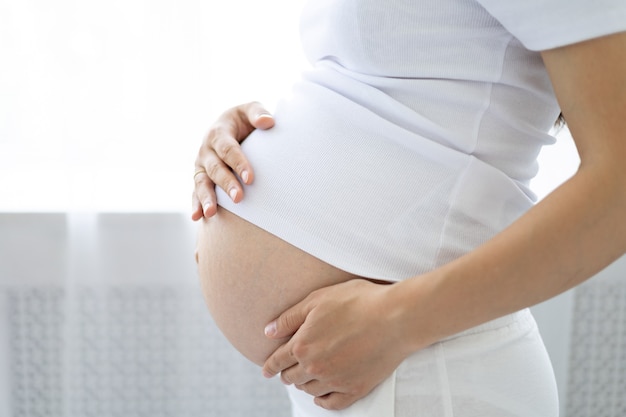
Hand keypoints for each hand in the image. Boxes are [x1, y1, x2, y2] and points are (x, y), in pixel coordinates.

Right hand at [192, 102, 274, 219]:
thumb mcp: (249, 110)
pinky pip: (195, 192)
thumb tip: (269, 122)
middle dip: (226, 184)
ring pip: (201, 183)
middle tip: (239, 198)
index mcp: (218, 133)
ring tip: (211, 213)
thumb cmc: (243, 120)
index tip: (251, 178)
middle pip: (215, 169)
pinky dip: (195, 204)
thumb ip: (258, 113)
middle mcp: (206, 150)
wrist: (228, 127)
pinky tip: (197, 217)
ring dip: (206, 198)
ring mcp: (201, 165)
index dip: (239, 163)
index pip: (228, 150)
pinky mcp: (200, 177)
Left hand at [262, 279, 411, 410]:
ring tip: (306, 377)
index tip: (266, 370)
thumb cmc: (358, 301)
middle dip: (286, 373)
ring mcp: (335, 380)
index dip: (269, 366)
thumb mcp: (318, 299)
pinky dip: (322, 400)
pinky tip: (321, 395)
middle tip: (287, 371)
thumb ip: (289, 318)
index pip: (278, 360)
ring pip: (309, 390)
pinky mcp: (356, 389)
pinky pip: (332, 403)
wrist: (395, 317)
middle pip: (292, 377)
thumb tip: (267, 332)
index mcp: (302, 345)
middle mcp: (315, 367)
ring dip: (304, 384)